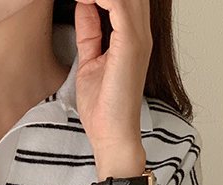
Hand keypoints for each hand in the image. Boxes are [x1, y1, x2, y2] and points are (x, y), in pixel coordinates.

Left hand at [74, 0, 152, 158]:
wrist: (112, 134)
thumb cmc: (103, 107)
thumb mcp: (90, 60)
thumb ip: (89, 32)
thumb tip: (84, 6)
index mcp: (133, 36)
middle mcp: (140, 33)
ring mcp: (138, 37)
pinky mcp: (131, 44)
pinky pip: (119, 4)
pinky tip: (82, 0)